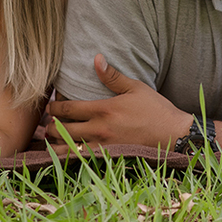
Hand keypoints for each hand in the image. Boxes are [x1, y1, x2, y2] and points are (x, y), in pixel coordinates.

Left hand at [45, 54, 193, 148]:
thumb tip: (96, 58)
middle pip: (63, 130)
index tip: (50, 106)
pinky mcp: (109, 160)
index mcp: (104, 110)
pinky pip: (82, 162)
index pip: (69, 108)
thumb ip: (112, 76)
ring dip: (56, 145)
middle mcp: (100, 130)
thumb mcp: (135, 88)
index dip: (54, 107)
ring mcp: (104, 147)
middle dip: (50, 127)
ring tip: (52, 141)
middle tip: (47, 124)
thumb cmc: (156, 109)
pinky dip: (70, 159)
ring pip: (69, 150)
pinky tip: (66, 155)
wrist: (173, 135)